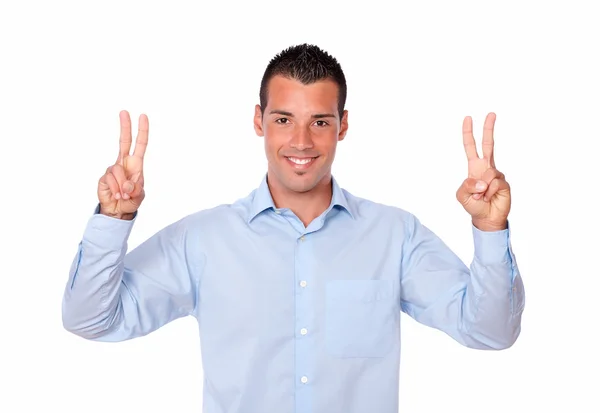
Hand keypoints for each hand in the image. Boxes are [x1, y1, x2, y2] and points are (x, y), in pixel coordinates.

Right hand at [97, 110, 148, 219]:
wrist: (118, 211)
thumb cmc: (130, 200)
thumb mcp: (139, 196)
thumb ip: (135, 189)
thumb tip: (127, 184)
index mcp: (136, 164)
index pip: (140, 144)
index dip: (142, 131)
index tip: (143, 116)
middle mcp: (123, 163)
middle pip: (124, 141)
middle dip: (125, 126)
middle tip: (124, 111)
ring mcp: (112, 168)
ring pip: (118, 171)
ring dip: (123, 186)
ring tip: (124, 196)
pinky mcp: (104, 177)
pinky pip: (111, 180)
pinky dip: (116, 190)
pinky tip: (117, 195)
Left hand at [456, 112, 509, 230]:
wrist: (486, 218)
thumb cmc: (473, 205)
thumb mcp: (462, 195)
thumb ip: (467, 185)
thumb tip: (482, 180)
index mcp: (474, 167)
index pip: (471, 146)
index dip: (468, 133)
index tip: (468, 118)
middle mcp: (486, 167)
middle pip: (488, 144)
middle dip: (489, 128)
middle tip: (491, 113)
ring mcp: (496, 174)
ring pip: (488, 173)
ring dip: (482, 189)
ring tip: (481, 197)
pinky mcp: (504, 183)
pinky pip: (494, 183)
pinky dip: (488, 192)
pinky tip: (489, 198)